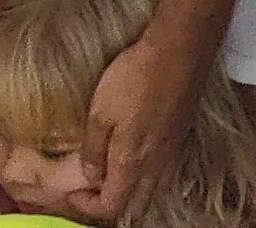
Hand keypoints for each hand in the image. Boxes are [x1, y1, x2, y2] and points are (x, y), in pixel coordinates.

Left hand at [81, 29, 207, 216]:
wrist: (179, 49)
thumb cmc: (138, 77)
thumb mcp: (100, 112)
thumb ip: (94, 149)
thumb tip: (90, 174)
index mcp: (132, 162)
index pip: (112, 206)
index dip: (88, 207)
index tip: (73, 193)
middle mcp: (157, 164)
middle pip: (137, 206)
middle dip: (114, 205)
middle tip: (93, 190)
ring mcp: (173, 151)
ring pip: (155, 191)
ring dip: (134, 193)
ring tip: (116, 177)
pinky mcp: (182, 135)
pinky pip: (167, 172)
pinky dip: (151, 177)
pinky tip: (142, 159)